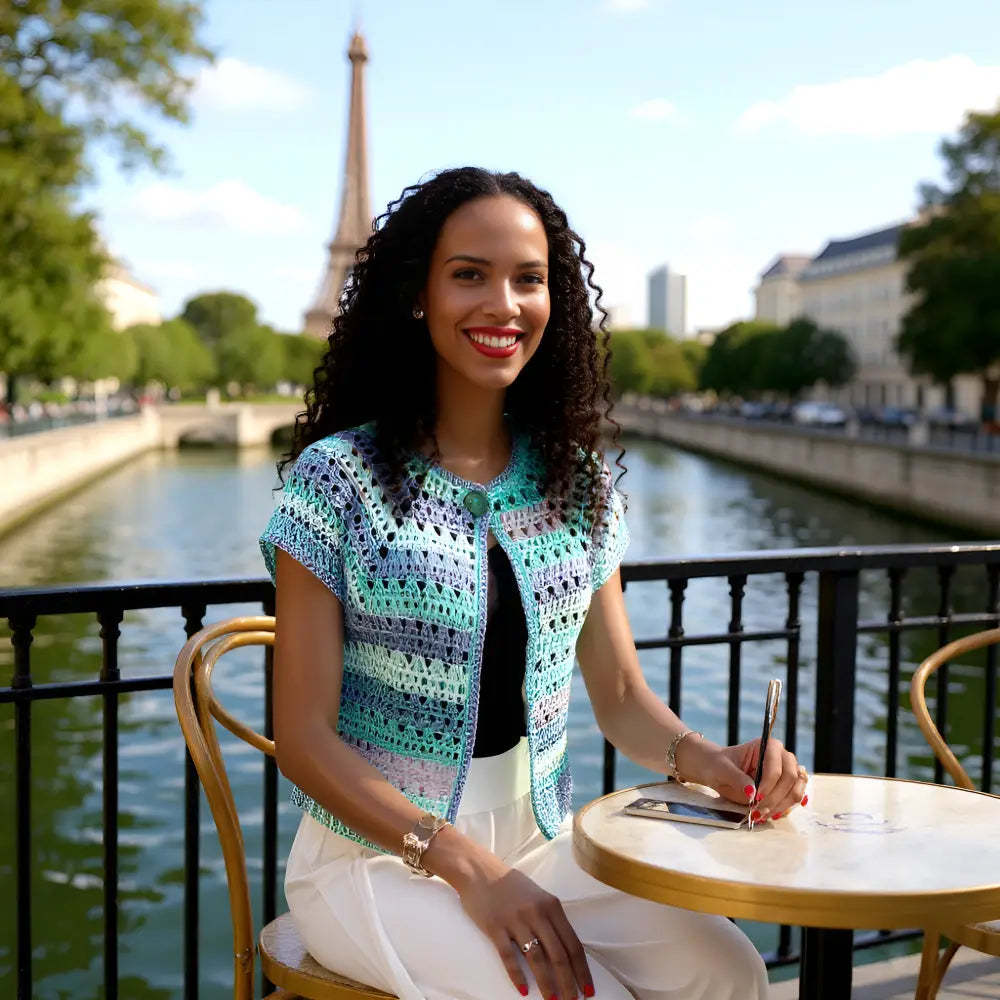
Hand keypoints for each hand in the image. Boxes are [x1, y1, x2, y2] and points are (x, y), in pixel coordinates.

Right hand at [449, 850, 593, 998]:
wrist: (479, 871)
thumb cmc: (511, 885)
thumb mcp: (538, 896)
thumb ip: (551, 918)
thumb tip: (566, 949)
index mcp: (551, 906)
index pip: (572, 944)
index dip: (582, 970)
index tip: (587, 990)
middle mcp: (537, 913)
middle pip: (558, 955)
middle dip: (568, 983)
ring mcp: (516, 920)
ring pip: (537, 959)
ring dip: (546, 983)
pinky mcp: (496, 927)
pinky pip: (509, 956)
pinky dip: (517, 976)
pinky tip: (523, 990)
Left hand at [678, 735, 807, 821]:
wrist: (717, 771)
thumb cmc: (719, 765)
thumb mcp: (722, 770)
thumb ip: (737, 778)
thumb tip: (751, 792)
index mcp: (767, 745)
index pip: (776, 766)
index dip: (768, 784)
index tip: (755, 799)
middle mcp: (782, 756)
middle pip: (790, 778)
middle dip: (775, 797)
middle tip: (758, 811)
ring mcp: (787, 771)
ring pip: (796, 790)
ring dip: (782, 805)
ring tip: (762, 815)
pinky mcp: (786, 787)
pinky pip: (794, 798)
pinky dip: (784, 808)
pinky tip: (771, 814)